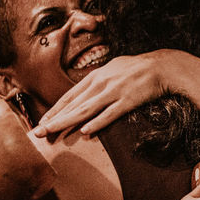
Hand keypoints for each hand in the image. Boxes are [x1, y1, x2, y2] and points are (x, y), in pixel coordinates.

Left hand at [34, 51, 175, 138]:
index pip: (70, 96)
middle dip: (54, 119)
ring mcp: (114, 92)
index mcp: (96, 76)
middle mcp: (101, 84)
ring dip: (66, 122)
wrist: (161, 66)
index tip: (42, 122)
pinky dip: (97, 123)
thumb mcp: (113, 70)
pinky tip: (86, 131)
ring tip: (52, 132)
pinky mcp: (127, 100)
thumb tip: (87, 96)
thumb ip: (99, 82)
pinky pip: (110, 114)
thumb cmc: (137, 69)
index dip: (55, 110)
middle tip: (38, 132)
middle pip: (73, 105)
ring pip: (85, 110)